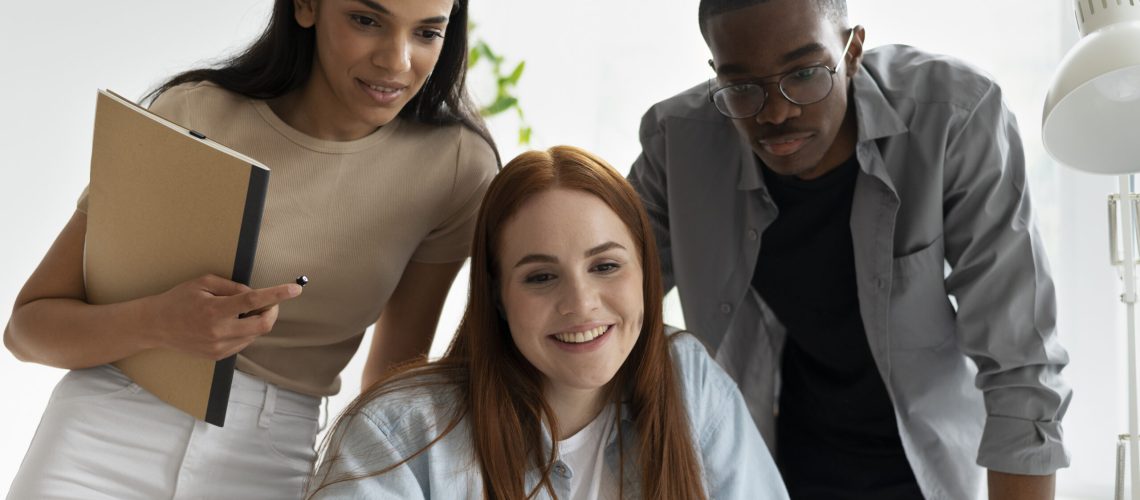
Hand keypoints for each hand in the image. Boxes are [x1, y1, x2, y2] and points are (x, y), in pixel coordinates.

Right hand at [142, 274, 302, 359]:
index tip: (295, 289)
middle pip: (263, 324)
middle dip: (272, 311)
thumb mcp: (203, 282)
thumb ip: (232, 287)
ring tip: (239, 311)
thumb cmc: (180, 299)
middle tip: (269, 303)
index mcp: (215, 310)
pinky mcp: (218, 356)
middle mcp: (219, 332)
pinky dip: (246, 330)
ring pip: (255, 334)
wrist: (156, 326)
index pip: (253, 301)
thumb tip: (255, 293)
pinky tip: (231, 323)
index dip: (277, 295)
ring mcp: (219, 347)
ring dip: (257, 320)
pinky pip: (244, 342)